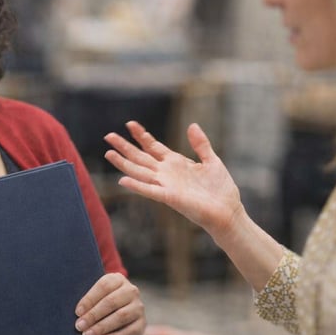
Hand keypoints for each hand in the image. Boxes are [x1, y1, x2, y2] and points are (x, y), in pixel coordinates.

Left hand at [74, 273, 145, 334]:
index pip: (104, 286)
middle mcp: (131, 291)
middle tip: (80, 326)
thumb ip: (89, 301)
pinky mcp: (142, 324)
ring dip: (102, 327)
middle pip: (111, 302)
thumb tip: (78, 314)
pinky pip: (128, 332)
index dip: (89, 299)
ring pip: (121, 316)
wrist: (123, 314)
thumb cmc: (103, 303)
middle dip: (93, 315)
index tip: (77, 312)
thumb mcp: (97, 296)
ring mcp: (138, 307)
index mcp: (118, 279)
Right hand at [104, 121, 242, 238]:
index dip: (141, 135)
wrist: (228, 211)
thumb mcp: (211, 161)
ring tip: (108, 153)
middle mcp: (167, 174)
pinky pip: (150, 191)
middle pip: (141, 157)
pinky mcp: (170, 198)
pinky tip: (123, 180)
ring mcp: (166, 185)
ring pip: (140, 172)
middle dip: (124, 146)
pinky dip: (137, 186)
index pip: (153, 146)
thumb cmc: (220, 189)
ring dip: (124, 163)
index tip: (130, 123)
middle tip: (108, 135)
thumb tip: (192, 125)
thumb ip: (201, 144)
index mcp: (176, 163)